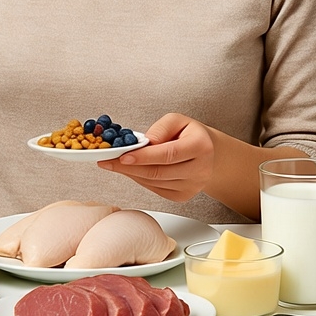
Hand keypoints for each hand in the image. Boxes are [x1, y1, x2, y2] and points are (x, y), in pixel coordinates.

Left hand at [96, 112, 215, 201]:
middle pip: (158, 172)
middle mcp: (200, 170)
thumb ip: (161, 128)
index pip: (168, 154)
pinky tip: (131, 170)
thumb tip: (144, 142)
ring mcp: (192, 186)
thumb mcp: (178, 120)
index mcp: (201, 147)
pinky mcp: (183, 196)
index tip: (123, 156)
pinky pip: (155, 189)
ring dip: (131, 173)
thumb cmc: (190, 134)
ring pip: (154, 182)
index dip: (144, 157)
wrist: (209, 153)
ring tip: (114, 163)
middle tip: (107, 161)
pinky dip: (139, 179)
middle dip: (129, 167)